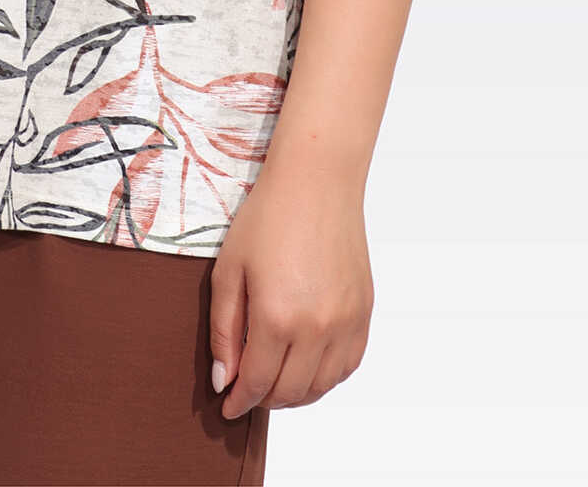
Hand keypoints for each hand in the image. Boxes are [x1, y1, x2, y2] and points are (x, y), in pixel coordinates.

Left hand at [209, 151, 373, 416]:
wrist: (317, 182)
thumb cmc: (267, 218)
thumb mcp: (229, 271)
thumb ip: (223, 331)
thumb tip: (223, 381)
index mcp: (277, 317)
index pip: (256, 383)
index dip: (239, 401)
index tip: (227, 406)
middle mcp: (317, 328)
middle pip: (289, 393)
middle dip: (263, 400)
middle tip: (247, 390)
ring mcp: (346, 323)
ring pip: (321, 387)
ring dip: (295, 394)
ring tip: (274, 381)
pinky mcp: (364, 313)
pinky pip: (347, 366)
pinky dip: (326, 377)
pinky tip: (307, 365)